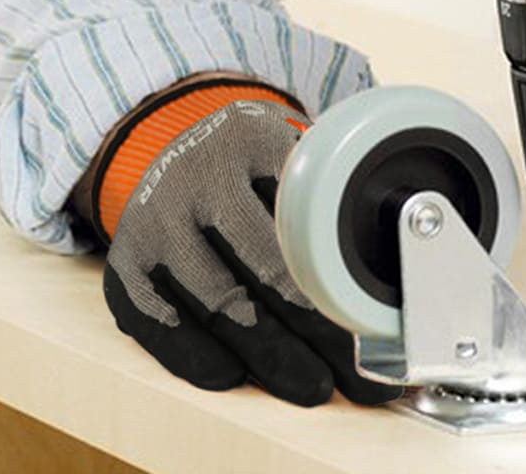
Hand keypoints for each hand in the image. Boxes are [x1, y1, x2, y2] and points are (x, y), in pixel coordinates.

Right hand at [92, 88, 399, 406]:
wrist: (163, 147)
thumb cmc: (247, 167)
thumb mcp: (288, 152)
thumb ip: (329, 194)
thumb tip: (402, 270)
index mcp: (250, 140)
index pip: (305, 222)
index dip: (344, 285)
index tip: (379, 329)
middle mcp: (195, 177)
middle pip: (267, 269)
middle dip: (319, 333)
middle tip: (358, 375)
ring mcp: (152, 222)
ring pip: (218, 302)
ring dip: (269, 355)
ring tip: (312, 385)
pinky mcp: (122, 265)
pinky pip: (159, 322)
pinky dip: (195, 355)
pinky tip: (231, 376)